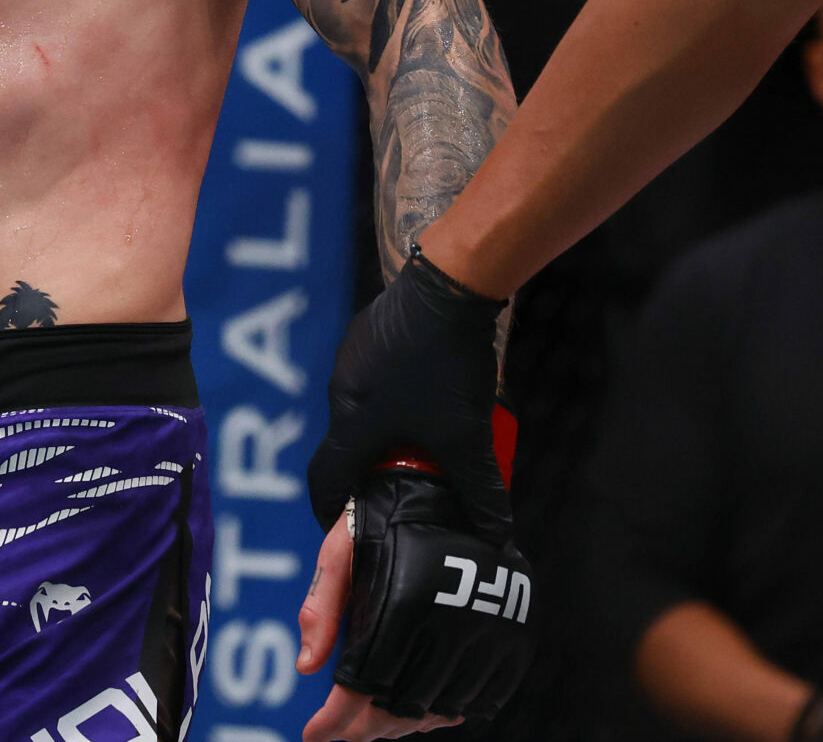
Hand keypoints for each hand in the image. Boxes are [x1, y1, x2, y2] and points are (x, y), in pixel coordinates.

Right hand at [307, 247, 513, 541]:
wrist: (447, 286)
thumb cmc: (447, 366)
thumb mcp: (467, 436)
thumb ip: (480, 489)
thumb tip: (498, 535)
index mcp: (352, 424)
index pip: (324, 479)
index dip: (329, 510)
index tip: (343, 526)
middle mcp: (341, 392)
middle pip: (347, 444)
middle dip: (371, 467)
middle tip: (404, 482)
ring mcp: (351, 357)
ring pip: (361, 407)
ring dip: (384, 427)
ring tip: (423, 436)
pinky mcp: (366, 332)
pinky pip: (372, 376)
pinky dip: (392, 394)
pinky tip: (426, 388)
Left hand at [316, 466, 534, 729]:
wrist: (445, 486)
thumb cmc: (378, 519)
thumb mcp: (339, 552)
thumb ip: (321, 607)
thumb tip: (306, 667)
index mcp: (406, 600)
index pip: (366, 684)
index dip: (336, 719)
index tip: (314, 734)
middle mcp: (454, 620)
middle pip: (403, 705)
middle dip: (365, 729)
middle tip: (342, 733)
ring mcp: (492, 631)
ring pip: (443, 708)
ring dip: (406, 724)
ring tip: (376, 725)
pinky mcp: (517, 636)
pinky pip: (483, 697)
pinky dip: (449, 711)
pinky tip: (422, 710)